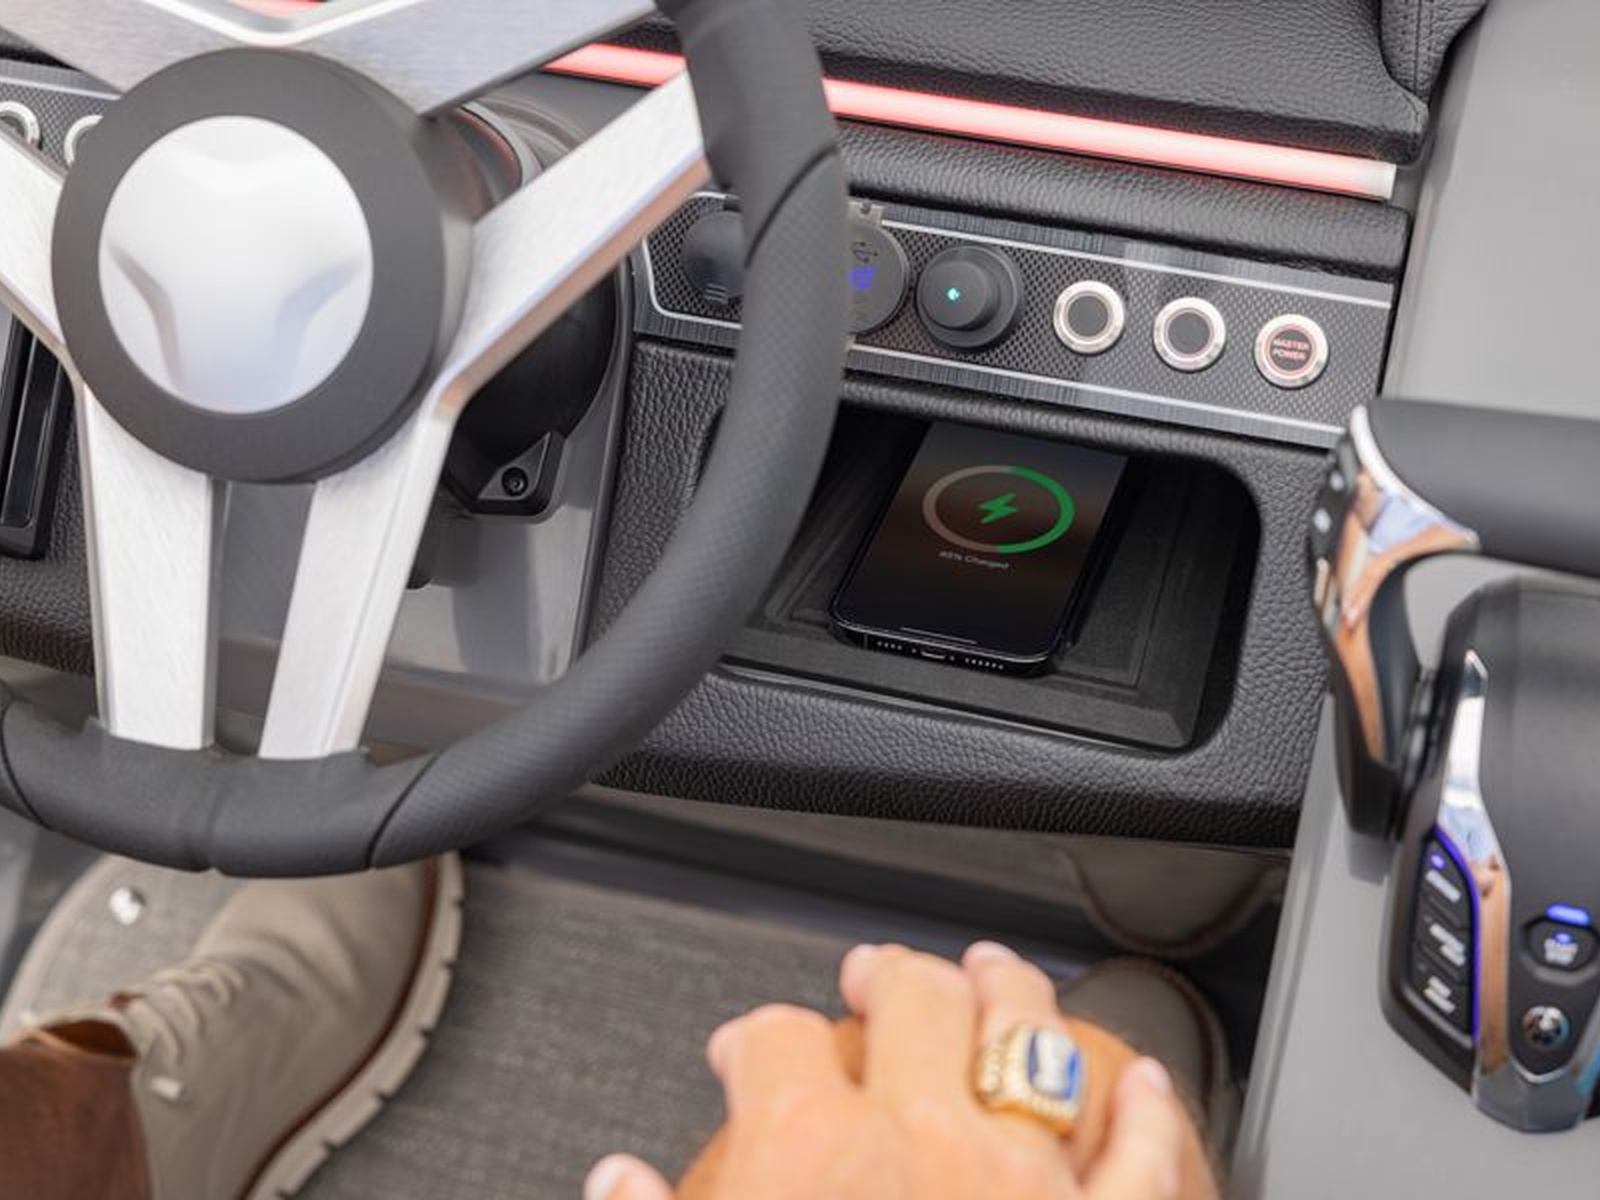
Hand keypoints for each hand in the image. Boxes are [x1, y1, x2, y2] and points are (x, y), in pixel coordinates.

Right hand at [584, 943, 1196, 1199]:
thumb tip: (616, 1184)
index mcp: (812, 1151)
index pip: (775, 1041)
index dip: (753, 1036)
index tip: (745, 1050)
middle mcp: (924, 1140)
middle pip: (914, 1000)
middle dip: (890, 975)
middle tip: (875, 976)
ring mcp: (1026, 1182)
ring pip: (1029, 1040)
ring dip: (1011, 994)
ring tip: (996, 972)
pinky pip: (1141, 1158)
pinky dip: (1148, 1114)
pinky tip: (1147, 1085)